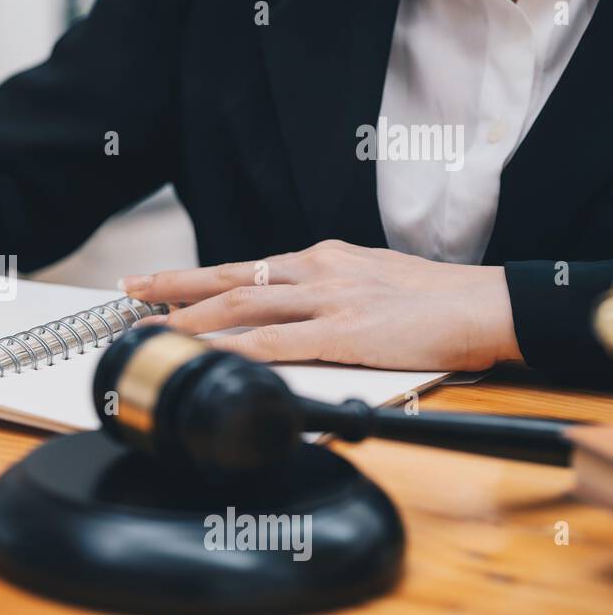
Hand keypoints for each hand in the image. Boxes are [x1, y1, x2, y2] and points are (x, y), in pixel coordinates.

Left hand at [123, 240, 522, 370]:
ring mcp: (329, 301)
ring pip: (243, 303)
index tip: (157, 283)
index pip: (246, 267)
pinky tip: (208, 355)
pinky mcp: (345, 334)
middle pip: (230, 276)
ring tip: (150, 326)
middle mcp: (317, 271)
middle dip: (174, 286)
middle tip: (129, 290)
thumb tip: (290, 313)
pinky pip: (278, 342)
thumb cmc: (435, 300)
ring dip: (190, 316)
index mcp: (321, 259)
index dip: (196, 278)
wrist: (487, 305)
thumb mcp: (369, 281)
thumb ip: (325, 293)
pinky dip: (237, 347)